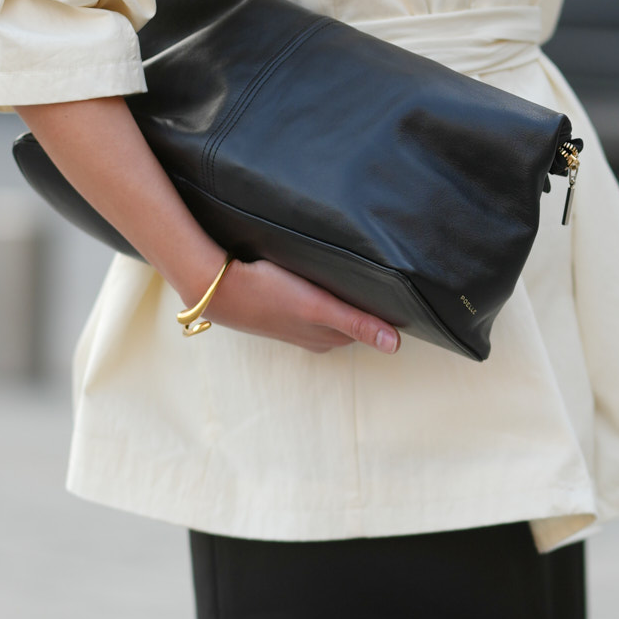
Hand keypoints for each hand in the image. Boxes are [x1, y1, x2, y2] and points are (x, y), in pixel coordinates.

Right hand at [203, 256, 399, 354]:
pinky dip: (322, 291)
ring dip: (343, 296)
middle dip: (366, 303)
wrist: (217, 288)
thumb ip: (357, 322)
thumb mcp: (318, 307)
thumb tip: (395, 345)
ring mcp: (296, 323)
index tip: (400, 291)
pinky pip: (312, 301)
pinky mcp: (281, 308)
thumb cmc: (267, 295)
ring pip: (332, 310)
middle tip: (384, 276)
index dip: (383, 310)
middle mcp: (315, 335)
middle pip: (351, 319)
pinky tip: (321, 275)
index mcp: (328, 338)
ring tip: (357, 272)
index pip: (368, 325)